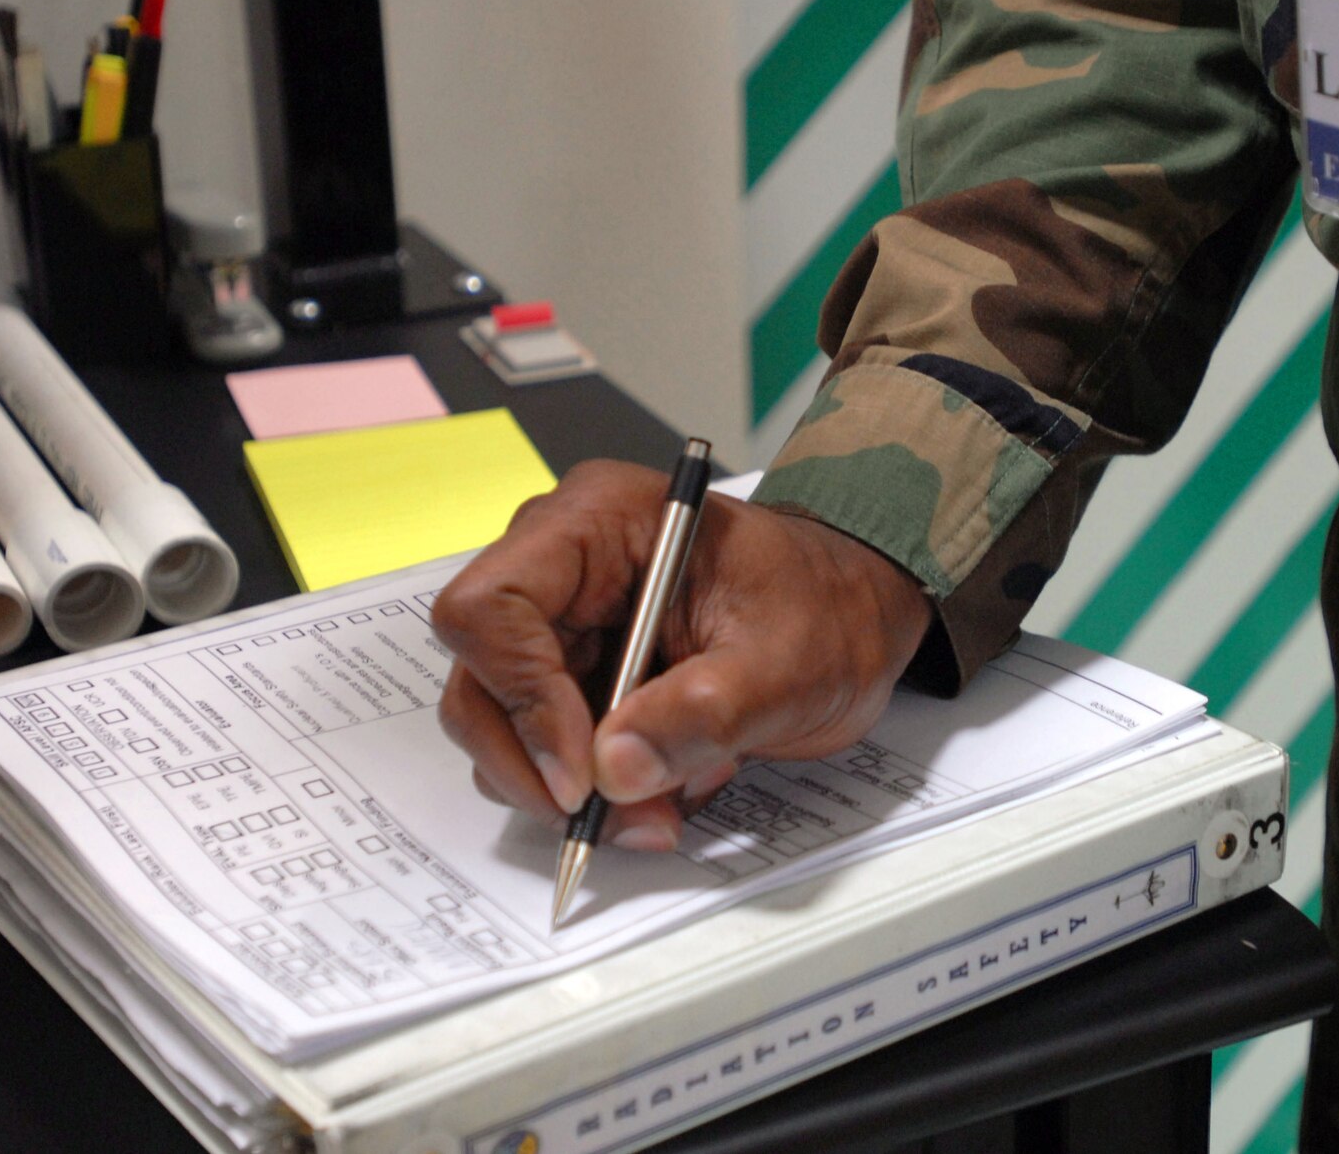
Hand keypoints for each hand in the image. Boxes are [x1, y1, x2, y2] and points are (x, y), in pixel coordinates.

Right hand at [431, 459, 932, 850]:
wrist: (857, 613)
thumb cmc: (829, 606)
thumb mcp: (789, 662)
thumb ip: (706, 712)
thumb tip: (615, 768)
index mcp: (601, 521)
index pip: (492, 604)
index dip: (519, 694)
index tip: (581, 770)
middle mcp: (563, 566)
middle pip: (481, 676)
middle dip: (541, 764)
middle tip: (617, 817)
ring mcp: (566, 625)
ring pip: (505, 726)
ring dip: (575, 788)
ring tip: (665, 804)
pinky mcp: (579, 676)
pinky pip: (550, 750)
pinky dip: (600, 789)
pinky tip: (670, 785)